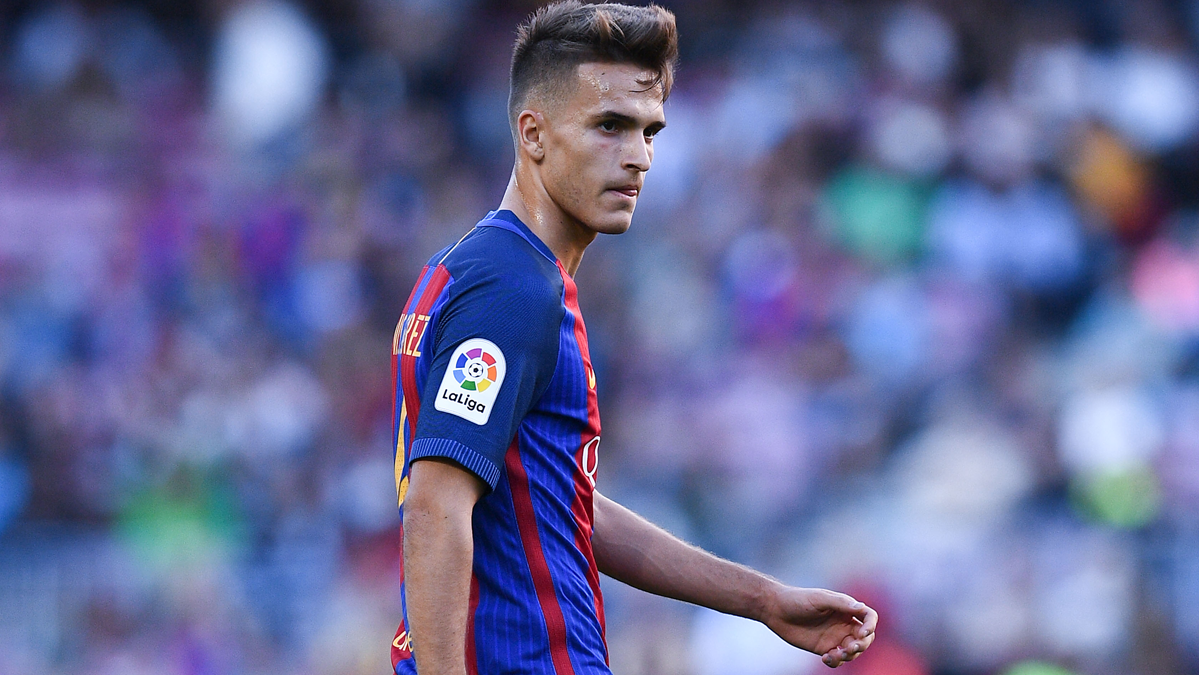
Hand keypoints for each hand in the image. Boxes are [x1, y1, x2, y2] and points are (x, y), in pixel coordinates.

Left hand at [760, 586, 876, 667]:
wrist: (776, 610)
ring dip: (849, 655)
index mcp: (845, 608)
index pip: (868, 617)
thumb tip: (861, 607)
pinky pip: (838, 659)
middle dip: (862, 644)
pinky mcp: (824, 648)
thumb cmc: (797, 599)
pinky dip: (836, 661)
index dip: (871, 625)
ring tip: (835, 654)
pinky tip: (826, 658)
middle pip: (865, 637)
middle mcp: (843, 623)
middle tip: (850, 648)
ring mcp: (834, 636)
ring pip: (853, 651)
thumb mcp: (819, 599)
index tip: (862, 633)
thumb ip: (840, 603)